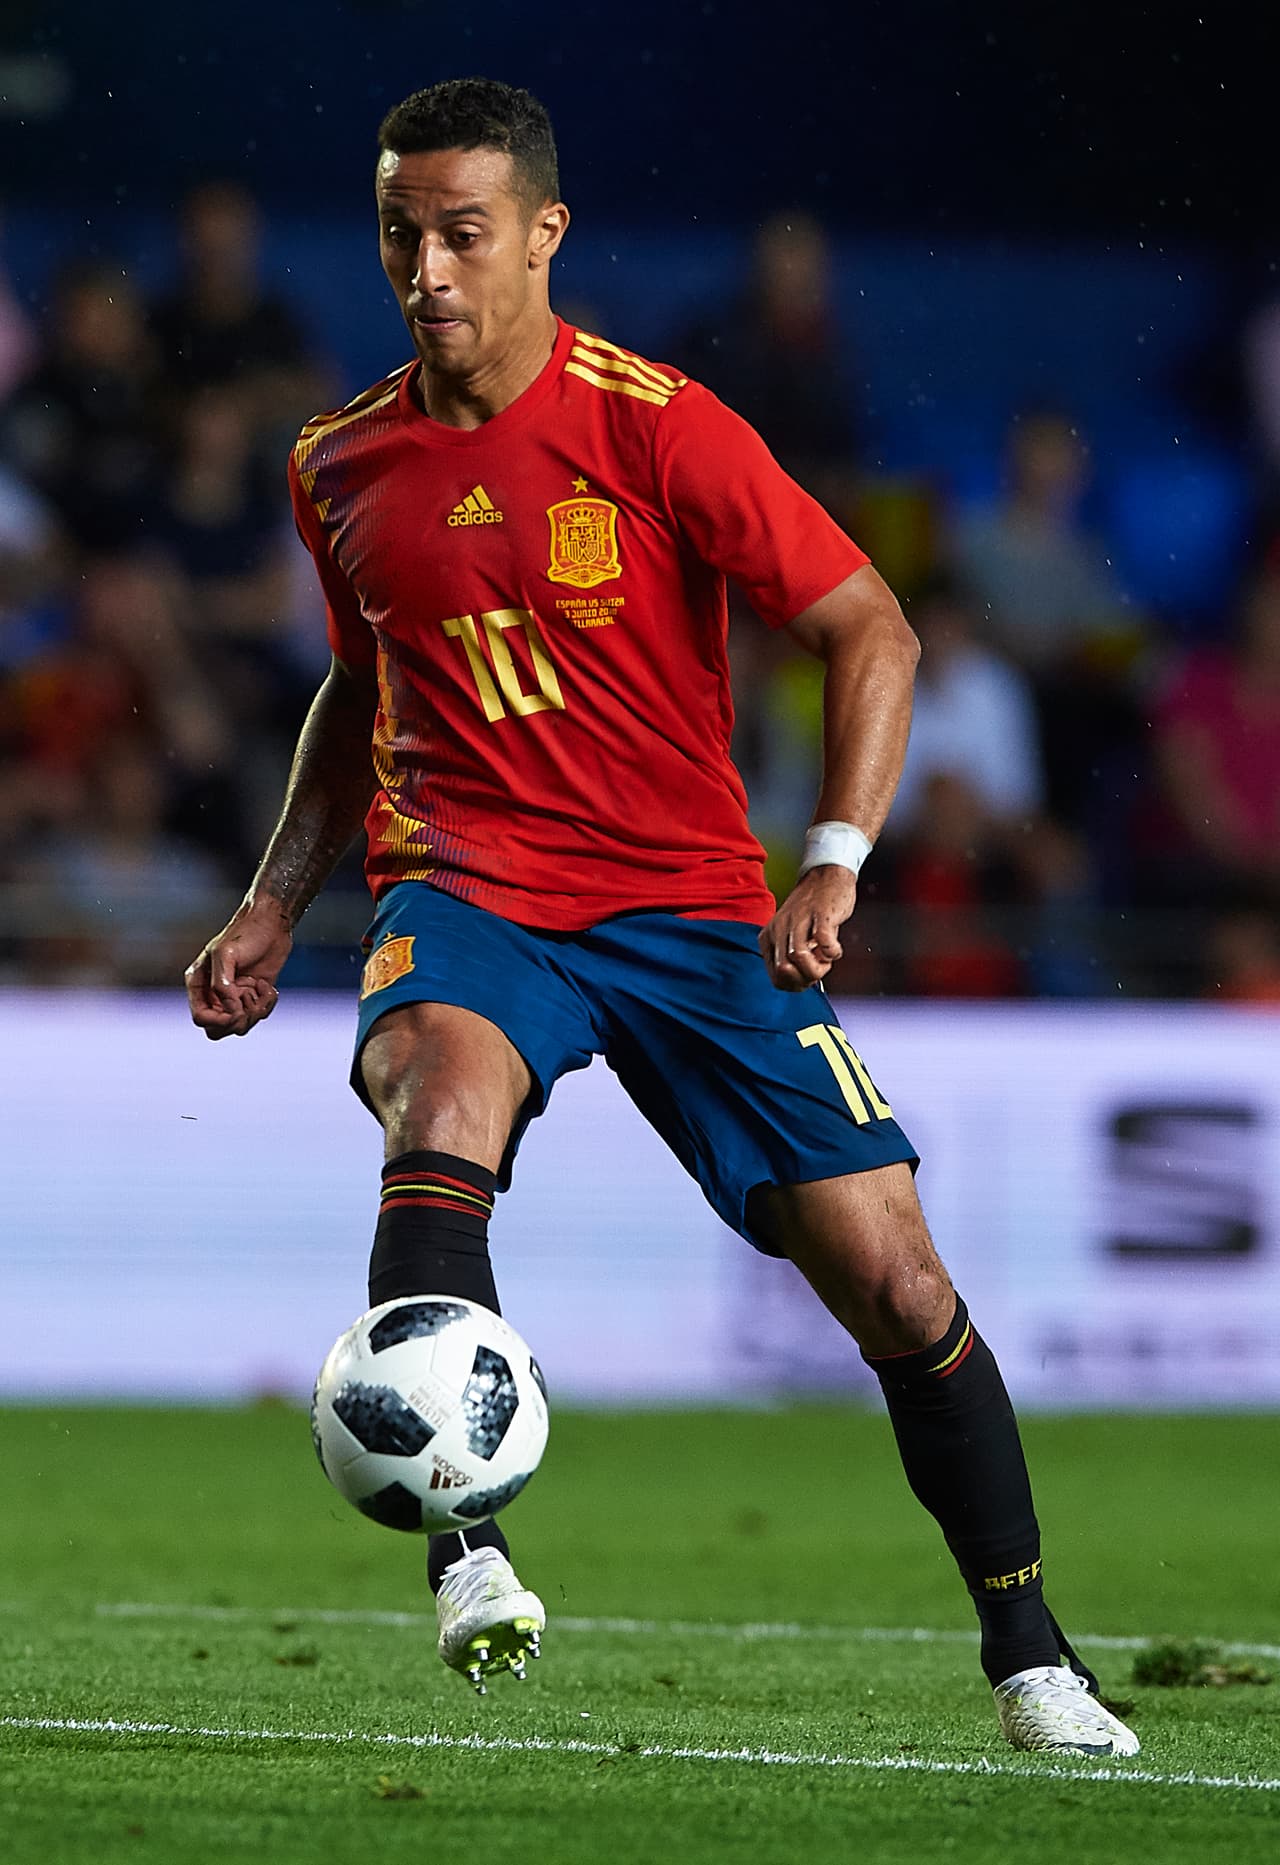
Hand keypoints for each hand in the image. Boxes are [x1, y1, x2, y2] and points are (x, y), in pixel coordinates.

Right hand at [185, 899, 293, 1039]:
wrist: (272, 924)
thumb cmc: (246, 933)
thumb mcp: (226, 954)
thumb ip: (222, 984)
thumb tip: (230, 1010)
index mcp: (199, 983)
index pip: (200, 1018)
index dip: (218, 1021)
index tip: (235, 1011)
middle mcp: (214, 994)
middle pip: (218, 1029)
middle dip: (237, 1021)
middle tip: (249, 1002)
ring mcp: (234, 997)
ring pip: (240, 1026)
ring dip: (255, 1012)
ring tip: (260, 988)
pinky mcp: (253, 997)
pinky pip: (257, 1016)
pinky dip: (266, 1006)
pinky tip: (269, 987)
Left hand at [758, 864, 856, 990]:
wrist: (827, 876)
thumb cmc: (812, 909)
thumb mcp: (792, 935)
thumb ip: (789, 958)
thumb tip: (799, 983)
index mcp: (769, 936)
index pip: (776, 979)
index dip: (796, 984)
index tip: (809, 977)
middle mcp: (779, 927)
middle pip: (786, 970)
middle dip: (807, 978)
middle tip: (820, 968)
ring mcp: (799, 919)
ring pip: (798, 957)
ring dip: (819, 967)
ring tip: (827, 958)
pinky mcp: (820, 913)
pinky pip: (823, 942)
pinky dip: (832, 952)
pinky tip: (835, 949)